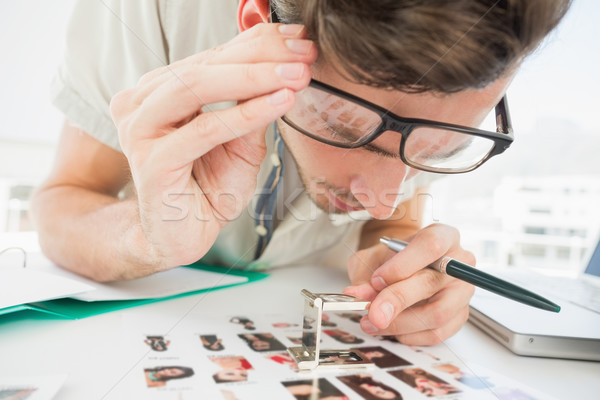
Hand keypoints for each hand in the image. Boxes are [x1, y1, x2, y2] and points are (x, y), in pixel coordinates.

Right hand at [110, 23, 315, 269]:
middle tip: (302, 54)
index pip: (213, 56)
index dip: (258, 43)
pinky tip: (278, 104)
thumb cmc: (206, 189)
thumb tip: (286, 67)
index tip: (299, 40)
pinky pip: (205, 129)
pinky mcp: (152, 161)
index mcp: (161, 91)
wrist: (182, 236)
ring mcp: (141, 130)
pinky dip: (245, 114)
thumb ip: (253, 106)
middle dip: (260, 55)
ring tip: (295, 76)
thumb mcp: (240, 142)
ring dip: (253, 79)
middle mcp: (143, 103)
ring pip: (198, 86)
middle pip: (205, 64)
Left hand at [343, 223, 475, 344]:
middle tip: (372, 312)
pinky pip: (437, 333)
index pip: (430, 246)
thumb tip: (357, 293)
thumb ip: (365, 274)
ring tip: (374, 322)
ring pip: (436, 313)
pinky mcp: (460, 316)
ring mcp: (462, 291)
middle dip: (397, 300)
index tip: (377, 280)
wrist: (401, 271)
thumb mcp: (372, 259)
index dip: (403, 265)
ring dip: (400, 323)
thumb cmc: (391, 260)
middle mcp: (459, 263)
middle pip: (432, 282)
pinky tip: (392, 329)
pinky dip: (410, 335)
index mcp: (442, 235)